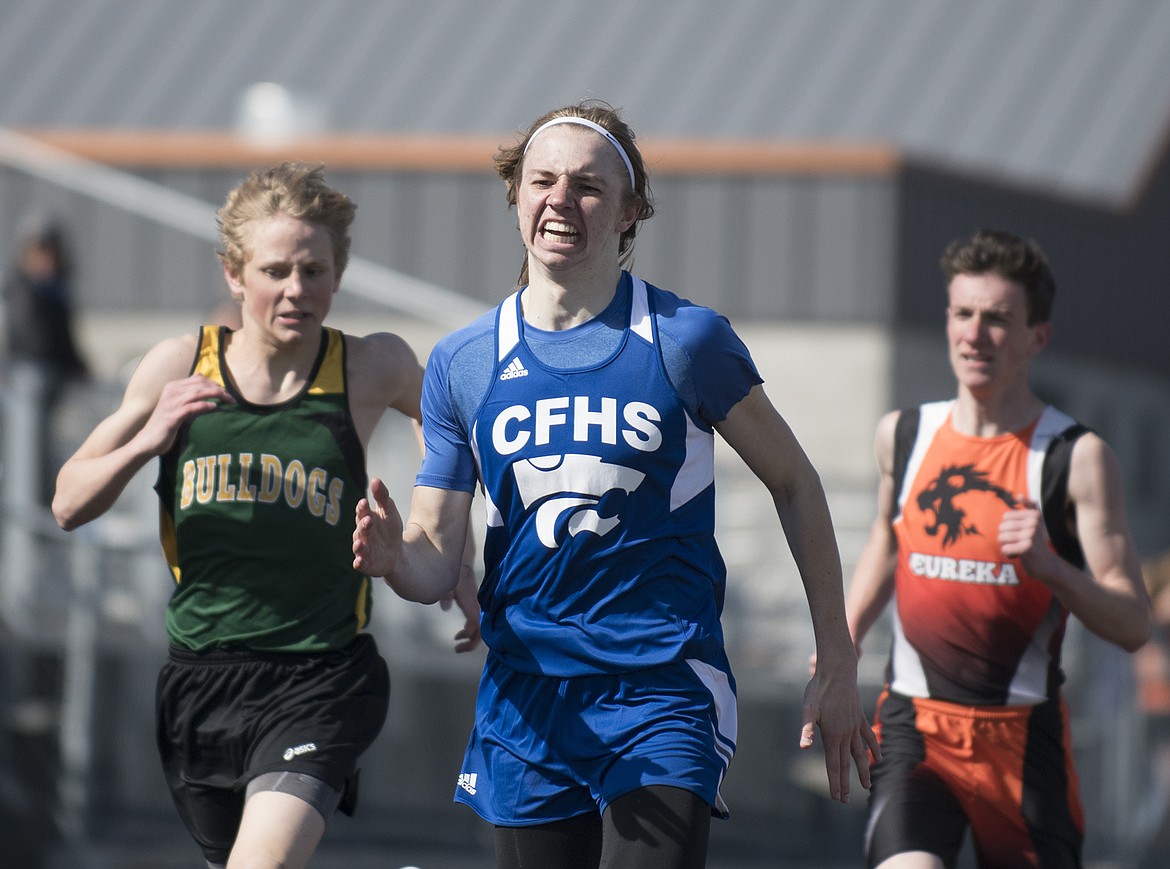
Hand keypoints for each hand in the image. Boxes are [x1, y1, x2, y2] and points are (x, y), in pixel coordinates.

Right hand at [142, 374, 232, 455]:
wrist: (147, 440)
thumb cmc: (165, 424)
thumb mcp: (177, 405)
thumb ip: (188, 394)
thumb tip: (203, 381)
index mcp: (173, 386)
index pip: (198, 379)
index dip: (214, 383)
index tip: (226, 391)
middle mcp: (171, 391)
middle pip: (200, 384)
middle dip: (218, 389)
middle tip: (231, 397)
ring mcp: (171, 403)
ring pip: (197, 393)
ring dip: (216, 395)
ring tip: (229, 400)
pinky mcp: (172, 416)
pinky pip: (192, 407)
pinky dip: (204, 405)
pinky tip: (215, 407)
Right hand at [352, 477, 402, 576]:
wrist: (396, 553)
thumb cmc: (389, 529)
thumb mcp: (389, 511)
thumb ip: (382, 496)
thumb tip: (375, 479)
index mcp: (366, 519)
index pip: (362, 512)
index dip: (362, 508)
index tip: (364, 502)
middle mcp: (361, 534)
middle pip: (361, 528)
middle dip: (363, 524)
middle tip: (368, 520)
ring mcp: (363, 549)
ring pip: (358, 546)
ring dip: (358, 544)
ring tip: (360, 543)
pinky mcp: (366, 564)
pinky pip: (360, 563)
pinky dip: (359, 562)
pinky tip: (359, 561)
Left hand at [440, 561, 480, 652]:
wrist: (462, 564)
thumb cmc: (454, 574)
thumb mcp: (447, 583)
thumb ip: (445, 594)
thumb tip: (445, 606)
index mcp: (470, 602)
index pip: (475, 622)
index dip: (468, 634)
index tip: (456, 639)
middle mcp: (475, 606)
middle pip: (480, 629)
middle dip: (471, 643)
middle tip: (458, 649)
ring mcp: (476, 607)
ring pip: (480, 627)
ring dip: (471, 637)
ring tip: (459, 641)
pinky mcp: (474, 606)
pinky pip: (477, 622)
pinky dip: (471, 630)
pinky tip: (462, 632)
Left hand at [799, 657, 880, 803]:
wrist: (838, 671)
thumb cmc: (819, 689)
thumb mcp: (808, 709)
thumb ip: (807, 729)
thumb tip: (803, 747)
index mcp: (832, 734)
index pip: (834, 764)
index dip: (835, 782)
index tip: (837, 798)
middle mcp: (846, 734)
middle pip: (846, 763)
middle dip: (845, 783)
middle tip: (844, 801)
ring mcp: (855, 726)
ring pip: (860, 754)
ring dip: (862, 771)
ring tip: (867, 786)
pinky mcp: (859, 718)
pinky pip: (868, 737)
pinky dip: (874, 748)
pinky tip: (878, 758)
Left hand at [999, 497, 1056, 574]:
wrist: (1047, 564)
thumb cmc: (1037, 542)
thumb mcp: (1036, 522)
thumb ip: (1030, 506)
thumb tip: (1018, 495)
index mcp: (1034, 515)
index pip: (1006, 517)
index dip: (1009, 527)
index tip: (1021, 533)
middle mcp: (1034, 523)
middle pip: (1002, 527)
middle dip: (1005, 537)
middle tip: (1018, 543)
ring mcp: (1031, 535)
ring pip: (1001, 537)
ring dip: (1006, 546)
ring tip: (1018, 549)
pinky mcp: (1027, 548)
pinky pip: (1005, 549)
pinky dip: (1008, 554)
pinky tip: (1018, 556)